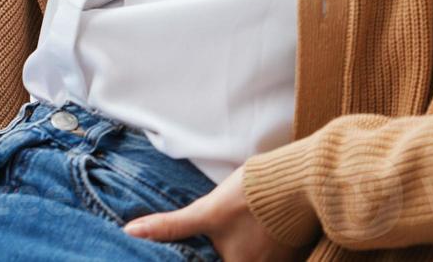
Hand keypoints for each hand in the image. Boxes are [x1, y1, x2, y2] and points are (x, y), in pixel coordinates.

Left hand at [121, 163, 310, 261]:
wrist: (301, 178)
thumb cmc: (252, 197)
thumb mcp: (207, 211)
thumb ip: (171, 226)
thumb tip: (131, 232)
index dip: (208, 257)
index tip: (204, 250)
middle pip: (233, 260)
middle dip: (224, 252)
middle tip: (220, 238)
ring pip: (253, 259)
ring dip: (242, 249)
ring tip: (240, 232)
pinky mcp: (295, 250)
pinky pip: (271, 255)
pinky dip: (260, 247)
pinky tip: (255, 232)